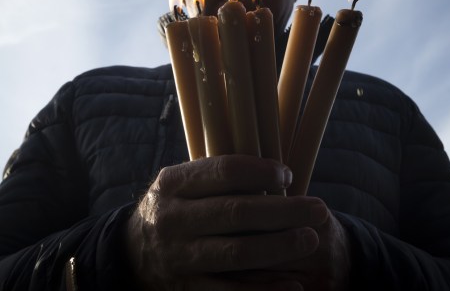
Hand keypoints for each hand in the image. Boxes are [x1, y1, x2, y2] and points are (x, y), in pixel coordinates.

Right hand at [124, 155, 336, 289]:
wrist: (131, 254)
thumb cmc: (173, 210)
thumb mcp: (181, 184)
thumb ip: (218, 177)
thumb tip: (277, 174)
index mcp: (173, 184)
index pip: (224, 171)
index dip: (261, 172)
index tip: (288, 176)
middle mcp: (173, 219)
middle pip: (237, 212)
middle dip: (284, 211)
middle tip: (318, 209)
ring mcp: (180, 257)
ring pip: (237, 254)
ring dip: (280, 247)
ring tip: (310, 239)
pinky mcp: (187, 289)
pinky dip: (264, 290)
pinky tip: (292, 285)